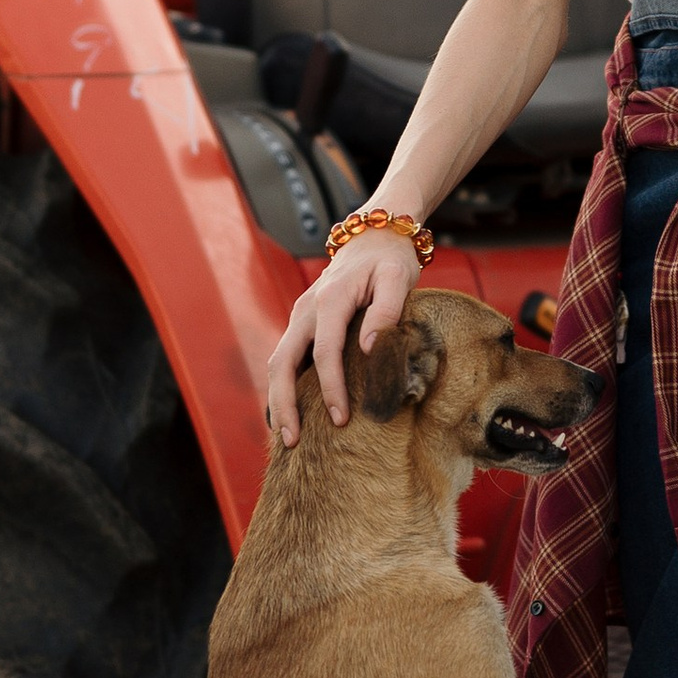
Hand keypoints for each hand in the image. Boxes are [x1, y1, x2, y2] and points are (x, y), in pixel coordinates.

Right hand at [263, 220, 422, 445]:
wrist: (374, 236)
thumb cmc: (391, 259)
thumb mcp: (399, 277)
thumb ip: (386, 310)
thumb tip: (367, 348)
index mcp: (329, 299)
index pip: (324, 352)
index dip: (330, 387)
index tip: (340, 419)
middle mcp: (306, 309)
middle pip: (283, 362)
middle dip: (284, 403)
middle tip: (292, 442)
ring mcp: (300, 315)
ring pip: (279, 362)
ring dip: (278, 399)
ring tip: (287, 436)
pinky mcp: (303, 323)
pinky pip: (287, 358)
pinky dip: (284, 386)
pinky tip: (291, 412)